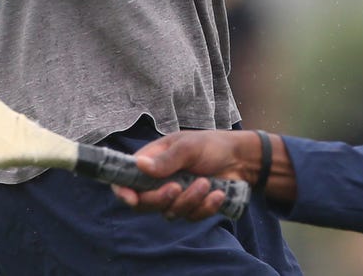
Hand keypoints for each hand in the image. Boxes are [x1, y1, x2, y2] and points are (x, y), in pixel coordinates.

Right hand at [110, 130, 253, 220]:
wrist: (240, 159)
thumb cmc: (211, 146)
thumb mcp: (189, 147)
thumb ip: (166, 159)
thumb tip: (139, 165)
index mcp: (152, 160)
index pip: (126, 179)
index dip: (123, 191)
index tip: (131, 199)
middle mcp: (159, 181)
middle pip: (144, 203)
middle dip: (160, 199)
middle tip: (177, 188)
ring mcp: (175, 196)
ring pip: (169, 212)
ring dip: (190, 200)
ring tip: (206, 183)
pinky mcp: (191, 208)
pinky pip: (191, 217)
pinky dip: (205, 207)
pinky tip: (217, 194)